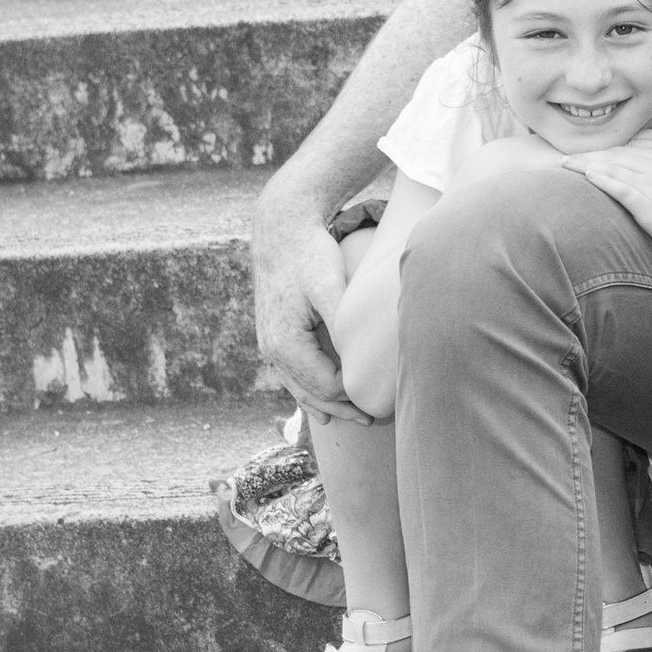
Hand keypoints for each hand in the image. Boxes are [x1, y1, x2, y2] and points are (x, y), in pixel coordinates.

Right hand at [251, 185, 368, 424]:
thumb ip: (341, 322)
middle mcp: (272, 351)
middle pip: (312, 394)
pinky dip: (308, 393)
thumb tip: (356, 356)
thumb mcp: (329, 286)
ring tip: (355, 419)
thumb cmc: (311, 255)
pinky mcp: (273, 337)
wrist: (281, 231)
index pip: (327, 386)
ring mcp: (269, 346)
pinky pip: (292, 376)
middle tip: (375, 420)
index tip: (382, 398)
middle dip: (343, 409)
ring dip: (326, 406)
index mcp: (285, 345)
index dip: (355, 396)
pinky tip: (320, 409)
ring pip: (299, 389)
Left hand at [562, 144, 651, 265]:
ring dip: (586, 165)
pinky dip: (602, 180)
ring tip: (566, 165)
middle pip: (615, 156)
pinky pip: (621, 188)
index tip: (581, 154)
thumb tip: (637, 175)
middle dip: (587, 156)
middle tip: (564, 158)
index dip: (600, 152)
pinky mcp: (649, 204)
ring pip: (613, 169)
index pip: (624, 151)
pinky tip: (587, 176)